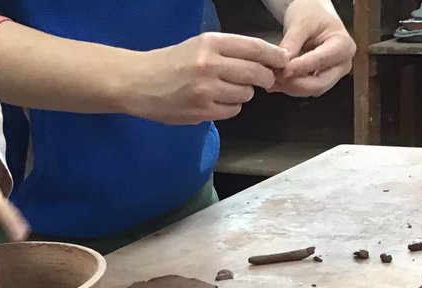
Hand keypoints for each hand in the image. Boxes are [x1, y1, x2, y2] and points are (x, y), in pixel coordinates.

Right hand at [124, 32, 289, 124]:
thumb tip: (265, 61)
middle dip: (265, 78)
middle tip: (264, 81)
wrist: (139, 83)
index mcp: (210, 43)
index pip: (254, 48)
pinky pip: (232, 111)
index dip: (273, 56)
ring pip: (245, 94)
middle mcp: (210, 64)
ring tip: (225, 90)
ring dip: (242, 94)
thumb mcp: (198, 46)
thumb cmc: (170, 64)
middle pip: (255, 73)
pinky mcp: (201, 110)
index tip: (283, 61)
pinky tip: (215, 102)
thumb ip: (229, 52)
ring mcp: (206, 89)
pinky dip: (229, 108)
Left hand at [272, 0, 355, 96]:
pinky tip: (276, 81)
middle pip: (319, 84)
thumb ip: (292, 43)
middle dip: (295, 84)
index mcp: (343, 46)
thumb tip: (283, 64)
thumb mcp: (301, 22)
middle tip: (275, 77)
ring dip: (290, 87)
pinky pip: (305, 88)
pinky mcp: (320, 79)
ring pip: (311, 89)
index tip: (282, 70)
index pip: (321, 61)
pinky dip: (290, 86)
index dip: (300, 68)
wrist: (312, 13)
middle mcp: (341, 64)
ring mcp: (332, 74)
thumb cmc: (312, 13)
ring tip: (272, 79)